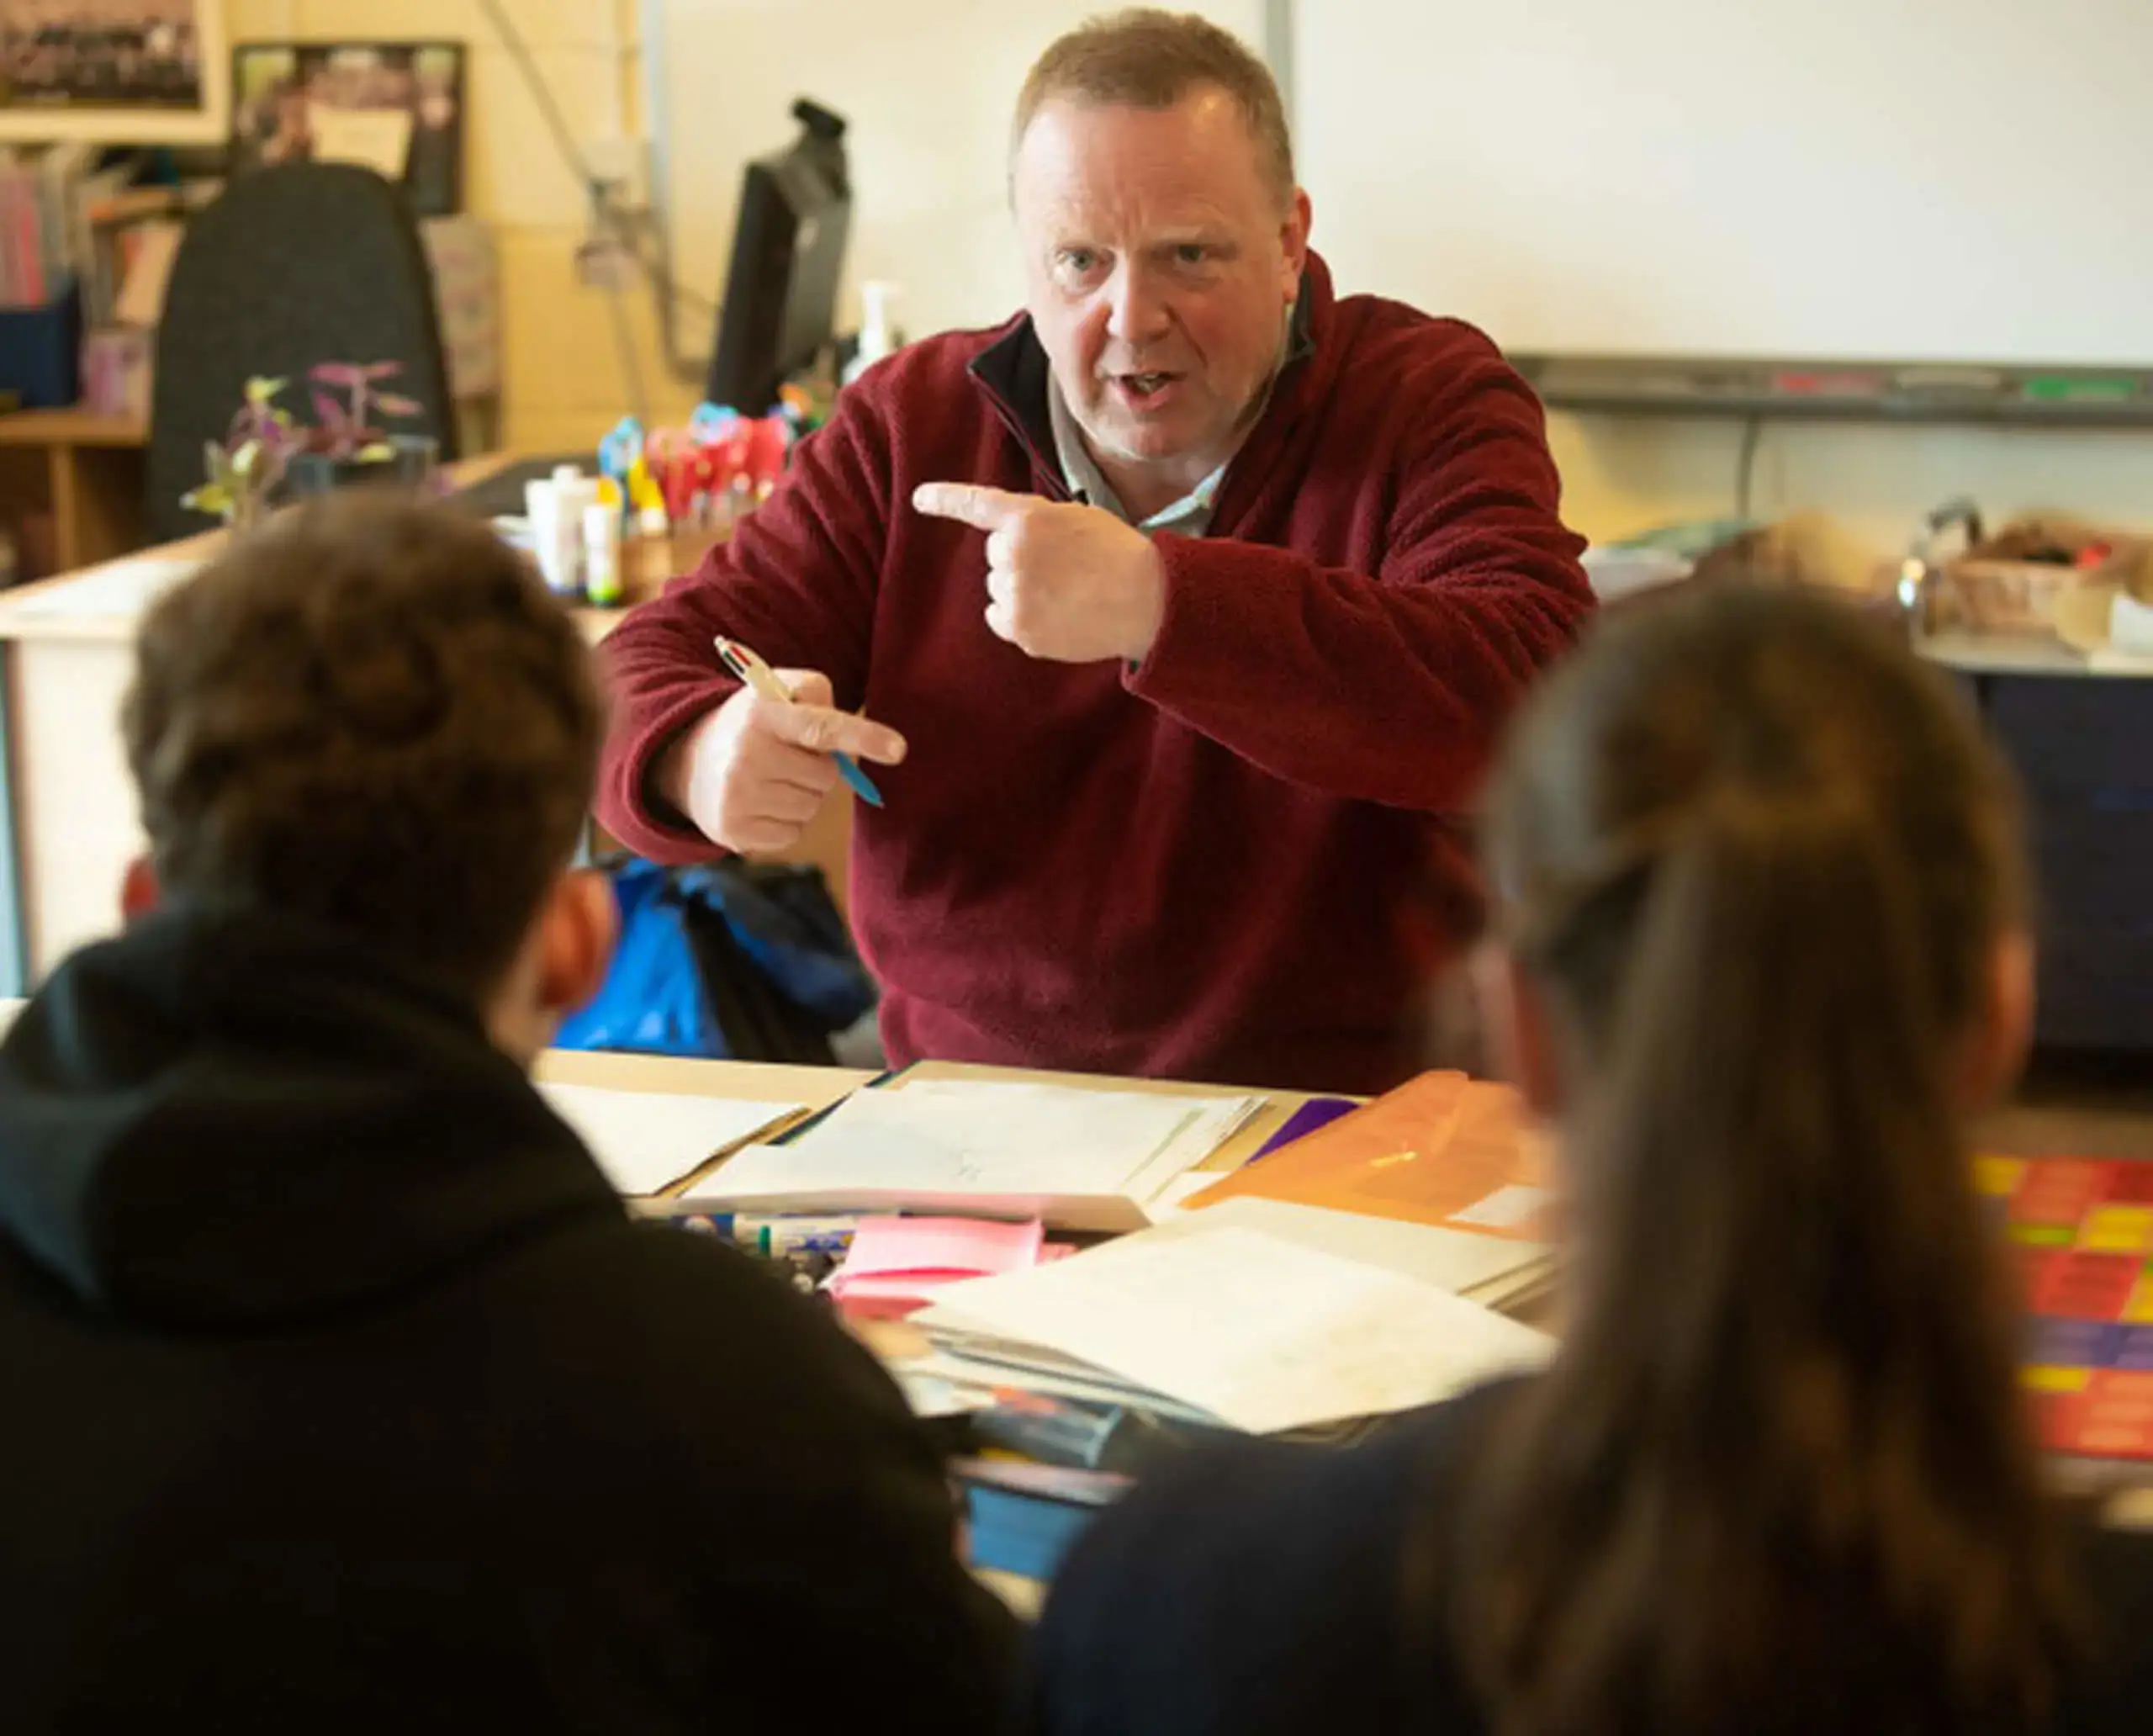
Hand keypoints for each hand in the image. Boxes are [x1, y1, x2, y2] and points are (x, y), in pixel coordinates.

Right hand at [658, 670, 906, 854]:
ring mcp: (738, 797)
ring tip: (770, 778)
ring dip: (802, 796)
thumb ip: (817, 694)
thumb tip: (851, 739)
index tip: (899, 749)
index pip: (821, 727)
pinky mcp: (734, 831)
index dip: (863, 737)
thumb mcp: (776, 692)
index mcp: (762, 714)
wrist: (686, 761)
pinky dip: (785, 820)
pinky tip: (760, 802)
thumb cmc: (752, 724)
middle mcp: (746, 755)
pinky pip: (793, 833)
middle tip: (787, 757)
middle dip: (817, 769)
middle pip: (825, 777)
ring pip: (811, 808)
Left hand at [912, 482, 1164, 663]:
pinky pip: (1000, 619)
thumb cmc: (1118, 555)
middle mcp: (1012, 553)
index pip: (976, 504)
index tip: (918, 499)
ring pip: (998, 589)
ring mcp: (1014, 594)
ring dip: (1021, 589)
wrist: (1146, 600)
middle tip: (1061, 567)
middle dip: (1018, 559)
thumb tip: (1009, 541)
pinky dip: (1018, 618)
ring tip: (1065, 593)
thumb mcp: (1076, 519)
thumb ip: (1037, 524)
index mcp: (1028, 518)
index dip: (944, 499)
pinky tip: (1053, 614)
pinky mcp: (1020, 628)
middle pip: (994, 556)